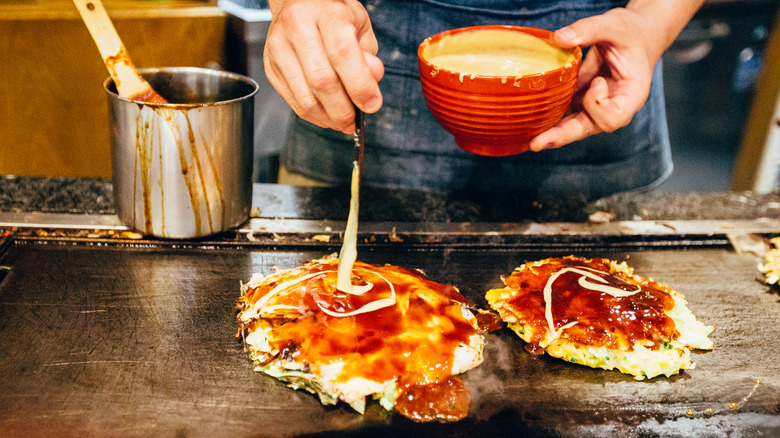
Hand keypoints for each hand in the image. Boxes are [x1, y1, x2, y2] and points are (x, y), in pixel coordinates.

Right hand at [264, 0, 384, 133]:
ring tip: (343, 120)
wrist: (299, 4)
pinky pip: (295, 103)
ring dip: (329, 118)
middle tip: (356, 120)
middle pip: (322, 81)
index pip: (342, 55)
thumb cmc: (332, 16)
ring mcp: (279, 49)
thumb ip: (368, 57)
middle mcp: (297, 28)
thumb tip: (372, 82)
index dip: (360, 86)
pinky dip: (315, 116)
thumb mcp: (360, 27)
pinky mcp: (271, 68)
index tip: (372, 104)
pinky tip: (326, 112)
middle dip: (343, 110)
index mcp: (325, 14)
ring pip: (306, 99)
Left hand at [528, 8, 657, 151]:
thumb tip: (559, 38)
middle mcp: (614, 108)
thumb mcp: (615, 25)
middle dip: (562, 135)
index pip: (613, 116)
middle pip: (587, 128)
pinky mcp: (581, 102)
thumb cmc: (630, 33)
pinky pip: (565, 113)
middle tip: (537, 143)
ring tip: (528, 140)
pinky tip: (530, 121)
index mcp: (631, 95)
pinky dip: (549, 117)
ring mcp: (596, 108)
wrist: (633, 37)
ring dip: (551, 132)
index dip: (598, 104)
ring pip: (573, 126)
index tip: (595, 82)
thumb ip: (589, 29)